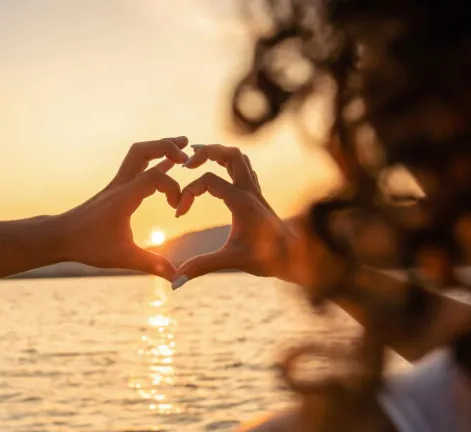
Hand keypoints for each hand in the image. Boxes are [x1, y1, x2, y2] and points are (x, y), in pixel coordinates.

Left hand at [57, 137, 189, 279]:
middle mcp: (121, 184)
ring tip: (182, 146)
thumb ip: (153, 265)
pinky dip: (154, 162)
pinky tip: (167, 164)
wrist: (59, 236)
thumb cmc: (88, 245)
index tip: (176, 210)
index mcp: (124, 197)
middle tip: (188, 151)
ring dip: (160, 148)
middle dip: (166, 146)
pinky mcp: (115, 190)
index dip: (173, 188)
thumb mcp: (123, 257)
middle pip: (143, 150)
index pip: (155, 176)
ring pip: (138, 154)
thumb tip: (177, 279)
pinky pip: (137, 167)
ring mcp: (117, 184)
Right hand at [172, 145, 337, 289]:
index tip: (179, 215)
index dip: (187, 193)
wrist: (295, 257)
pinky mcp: (257, 195)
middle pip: (228, 153)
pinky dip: (227, 163)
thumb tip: (175, 283)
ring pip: (238, 157)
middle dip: (205, 152)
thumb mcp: (231, 260)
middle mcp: (249, 190)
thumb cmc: (267, 258)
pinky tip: (217, 170)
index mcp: (241, 200)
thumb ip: (201, 267)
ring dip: (218, 153)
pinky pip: (243, 168)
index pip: (207, 181)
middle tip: (184, 163)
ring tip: (197, 158)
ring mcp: (255, 190)